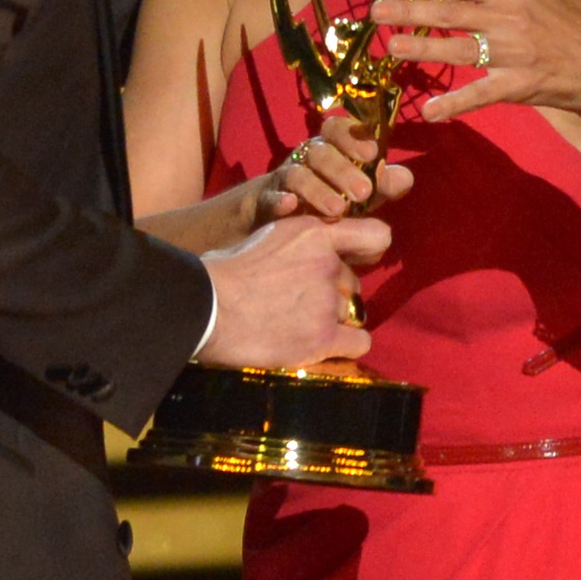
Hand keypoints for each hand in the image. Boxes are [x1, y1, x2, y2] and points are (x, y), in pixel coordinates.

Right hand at [199, 213, 389, 369]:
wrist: (206, 307)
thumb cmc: (221, 273)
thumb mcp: (264, 236)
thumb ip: (294, 243)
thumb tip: (300, 255)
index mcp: (313, 232)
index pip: (374, 235)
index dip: (368, 249)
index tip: (356, 259)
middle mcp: (328, 263)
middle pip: (352, 282)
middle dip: (333, 292)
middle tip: (301, 303)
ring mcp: (328, 301)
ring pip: (353, 312)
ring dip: (333, 319)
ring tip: (300, 326)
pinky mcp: (324, 336)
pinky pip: (358, 342)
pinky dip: (345, 346)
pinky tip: (322, 346)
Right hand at [253, 111, 413, 223]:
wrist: (280, 218)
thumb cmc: (331, 197)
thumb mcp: (360, 192)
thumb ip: (383, 185)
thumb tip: (405, 178)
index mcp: (330, 148)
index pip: (337, 129)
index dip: (353, 136)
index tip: (372, 153)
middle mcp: (306, 157)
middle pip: (321, 153)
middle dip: (342, 170)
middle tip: (363, 192)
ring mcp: (284, 178)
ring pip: (297, 174)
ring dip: (317, 189)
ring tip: (337, 210)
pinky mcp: (266, 201)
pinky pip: (270, 197)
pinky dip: (279, 200)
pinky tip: (290, 206)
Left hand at [372, 0, 580, 123]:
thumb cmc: (558, 17)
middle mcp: (508, 17)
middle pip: (451, 11)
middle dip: (411, 9)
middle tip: (375, 10)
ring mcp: (513, 52)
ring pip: (461, 49)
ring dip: (424, 49)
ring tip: (390, 47)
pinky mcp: (518, 85)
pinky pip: (482, 94)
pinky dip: (456, 103)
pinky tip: (429, 111)